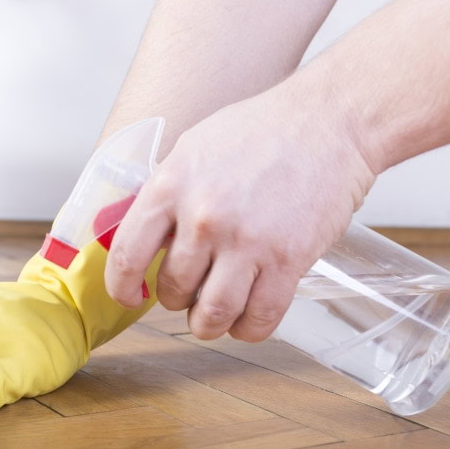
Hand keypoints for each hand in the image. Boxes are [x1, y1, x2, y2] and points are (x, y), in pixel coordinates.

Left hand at [104, 86, 375, 341]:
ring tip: (214, 313)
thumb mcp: (192, 149)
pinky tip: (248, 318)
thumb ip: (164, 194)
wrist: (328, 120)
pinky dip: (248, 328)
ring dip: (208, 323)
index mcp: (170, 187)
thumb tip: (144, 237)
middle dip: (177, 300)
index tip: (128, 298)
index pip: (127, 256)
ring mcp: (246, 241)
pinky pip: (259, 319)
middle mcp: (203, 217)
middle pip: (171, 291)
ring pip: (211, 315)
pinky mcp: (288, 260)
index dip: (121, 288)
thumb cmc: (261, 131)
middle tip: (190, 291)